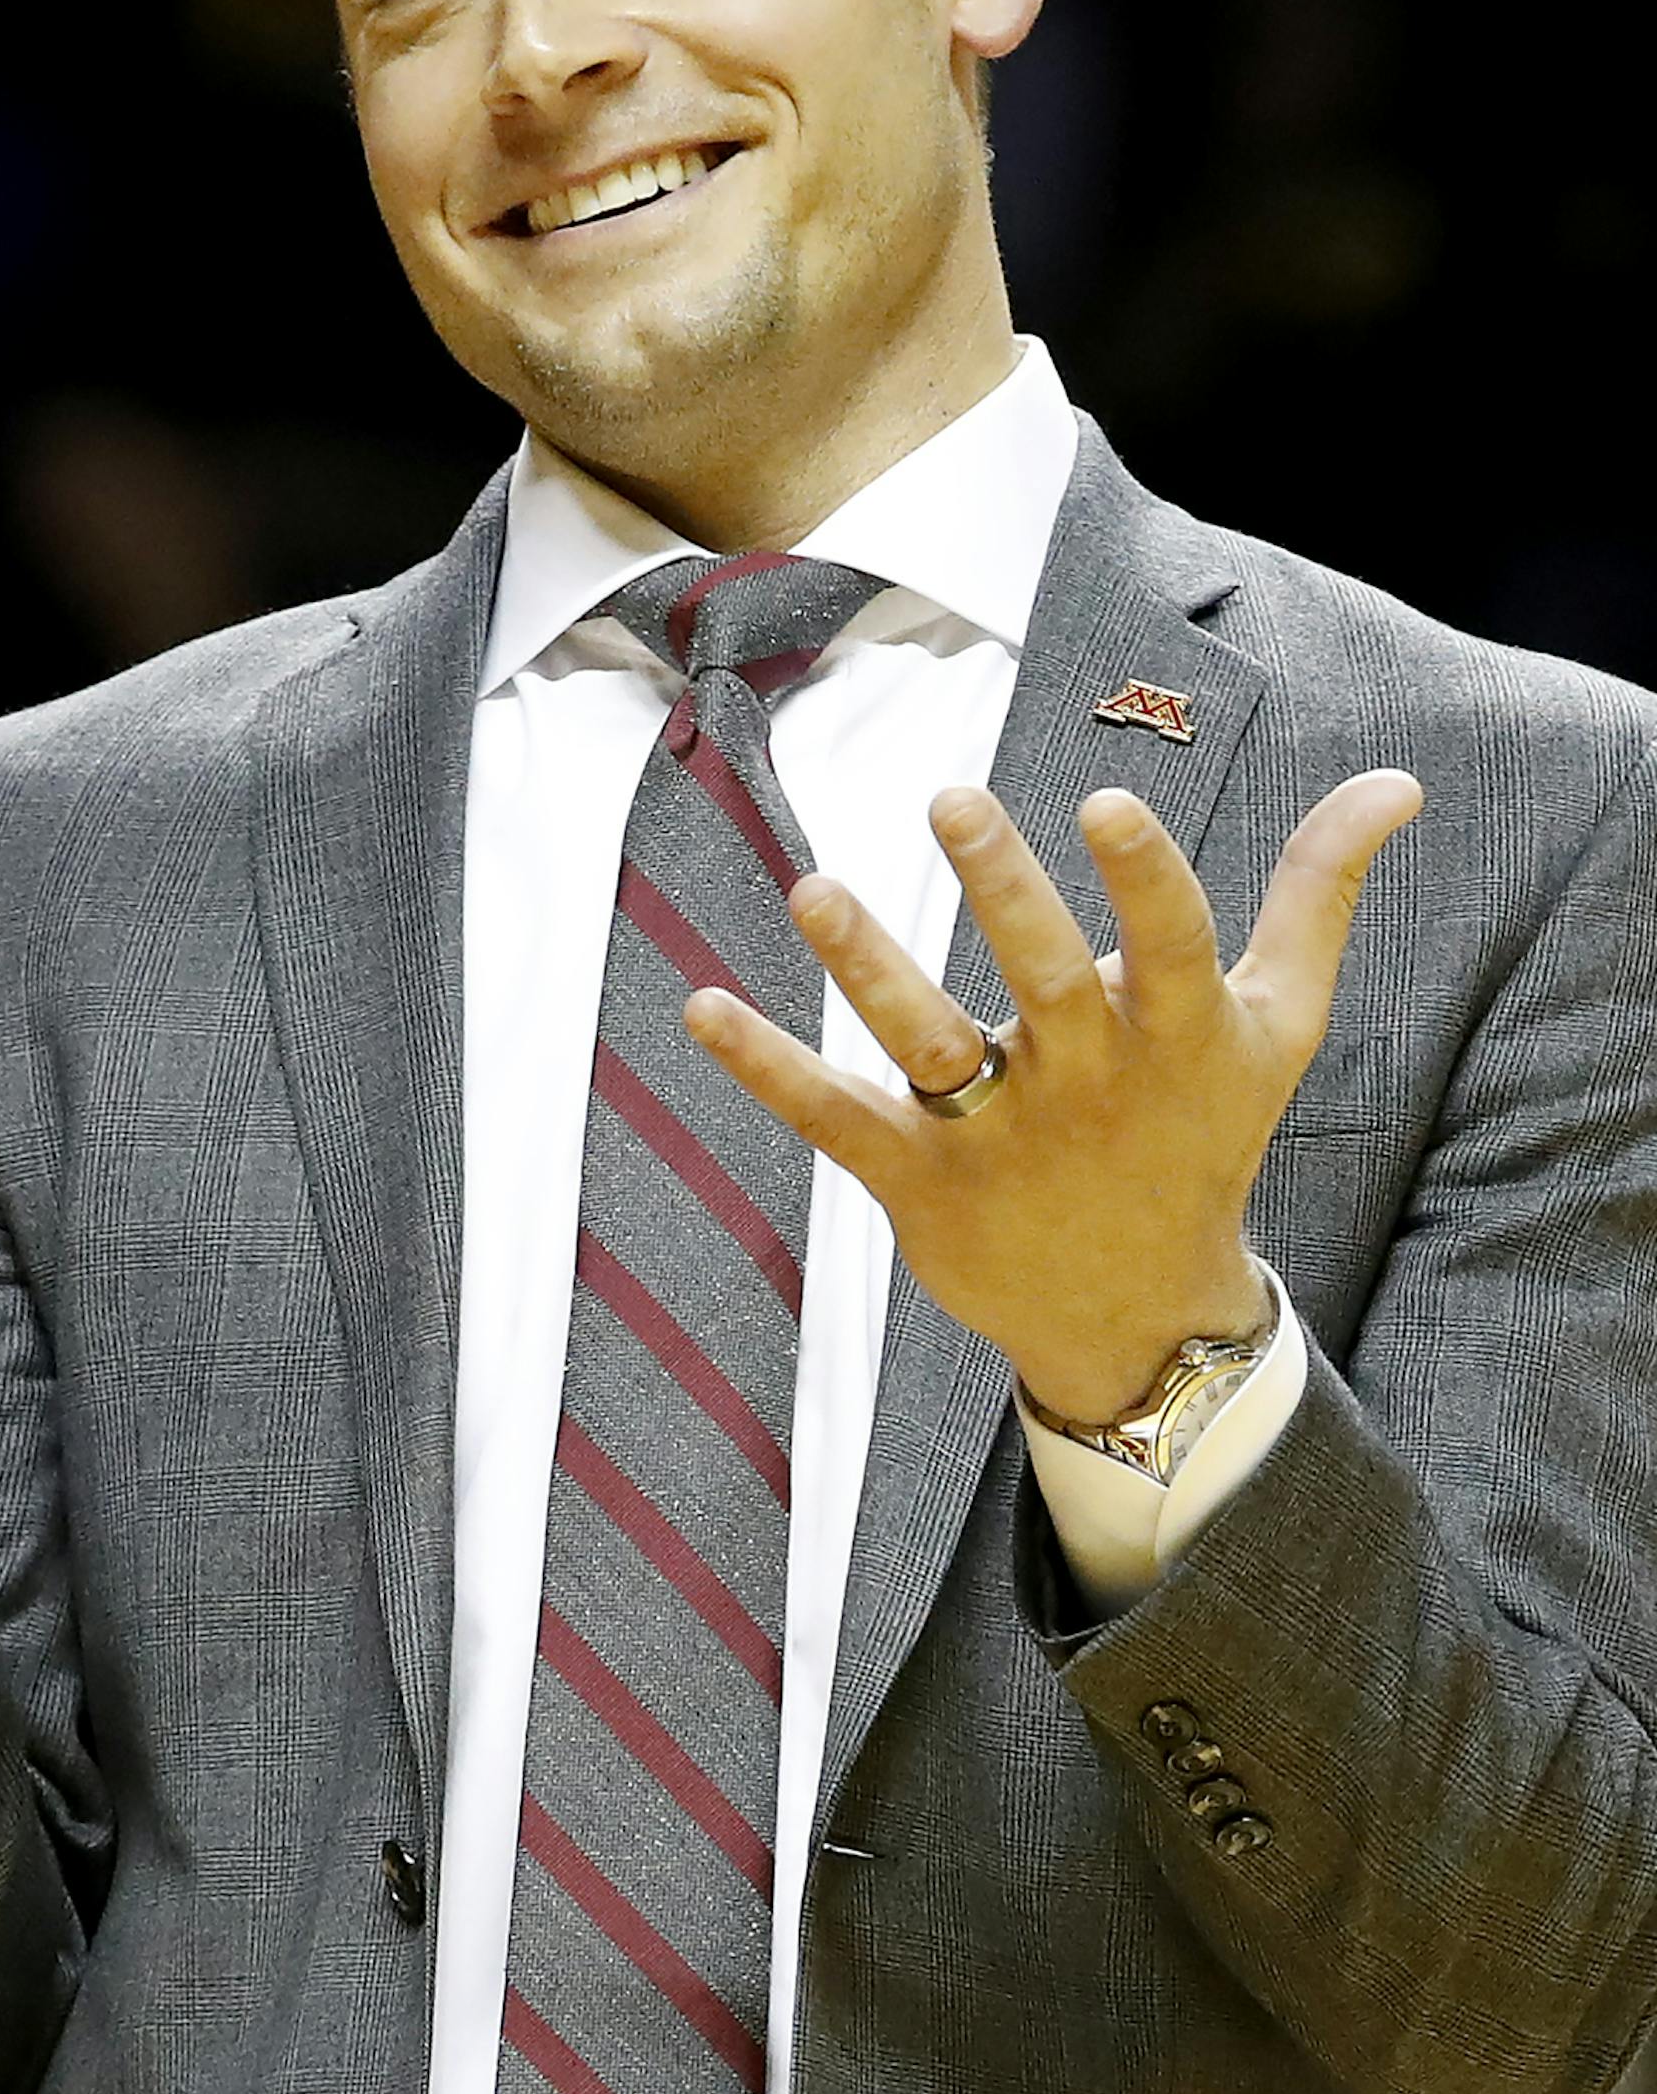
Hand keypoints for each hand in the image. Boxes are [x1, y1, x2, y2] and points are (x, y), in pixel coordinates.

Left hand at [684, 770, 1423, 1423]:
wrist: (1141, 1311)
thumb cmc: (1203, 1134)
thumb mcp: (1279, 1024)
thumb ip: (1318, 896)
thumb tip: (1395, 782)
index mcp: (1176, 1037)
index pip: (1168, 946)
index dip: (1140, 879)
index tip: (1104, 803)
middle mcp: (1086, 1082)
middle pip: (1043, 979)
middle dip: (1001, 891)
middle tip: (950, 797)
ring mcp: (998, 1133)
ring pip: (928, 1043)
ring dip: (868, 967)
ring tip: (811, 889)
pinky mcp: (918, 1179)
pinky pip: (837, 1116)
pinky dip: (767, 1068)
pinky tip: (698, 1009)